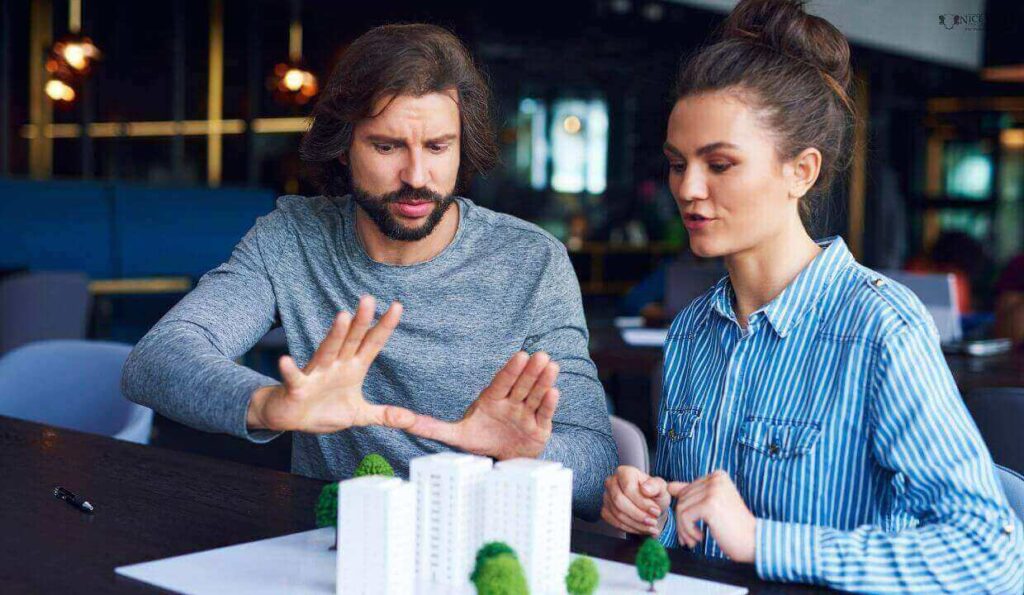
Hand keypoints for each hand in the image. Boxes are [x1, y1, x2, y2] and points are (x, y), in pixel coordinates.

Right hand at [247, 295, 415, 433]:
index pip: (372, 343)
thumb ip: (385, 415)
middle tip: (369, 299)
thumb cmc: (325, 409)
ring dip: (335, 335)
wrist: (292, 418)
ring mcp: (316, 374)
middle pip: (352, 340)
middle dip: (361, 321)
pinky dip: (289, 370)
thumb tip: (412, 421)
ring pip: (327, 351)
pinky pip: (294, 377)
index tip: (397, 306)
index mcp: (353, 368)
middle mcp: (336, 365)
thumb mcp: (359, 415)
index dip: (384, 326)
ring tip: (343, 316)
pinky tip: (285, 361)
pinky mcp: (297, 387)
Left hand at [401, 351, 559, 459]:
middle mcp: (511, 402)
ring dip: (543, 381)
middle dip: (531, 371)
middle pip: (521, 384)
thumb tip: (403, 421)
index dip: (511, 370)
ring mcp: (526, 414)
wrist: (502, 459)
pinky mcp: (539, 428)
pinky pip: (544, 414)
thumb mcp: (455, 435)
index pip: (502, 382)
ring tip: (551, 366)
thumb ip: (432, 427)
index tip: (520, 356)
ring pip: (535, 395)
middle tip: (540, 355)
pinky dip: (549, 404)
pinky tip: (555, 391)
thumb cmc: (480, 440)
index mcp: (492, 399)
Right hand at [600, 466, 670, 535]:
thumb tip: (645, 489)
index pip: (628, 488)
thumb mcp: (661, 488)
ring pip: (617, 514)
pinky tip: (641, 528)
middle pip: (619, 501)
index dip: (642, 502)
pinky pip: (615, 522)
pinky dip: (630, 528)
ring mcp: (607, 497)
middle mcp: (612, 482)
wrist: (651, 506)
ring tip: (650, 527)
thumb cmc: (655, 494)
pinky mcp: (605, 510)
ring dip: (636, 524)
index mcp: (625, 472)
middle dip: (638, 515)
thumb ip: (656, 486)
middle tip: (652, 521)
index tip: (655, 511)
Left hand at [667, 470, 756, 562]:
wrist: (754, 542)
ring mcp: (713, 490)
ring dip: (684, 529)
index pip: (686, 490)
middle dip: (682, 522)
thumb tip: (669, 485)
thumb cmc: (734, 526)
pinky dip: (687, 531)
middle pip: (682, 498)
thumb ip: (692, 493)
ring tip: (694, 540)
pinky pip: (684, 516)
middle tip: (690, 538)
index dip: (684, 511)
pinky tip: (699, 538)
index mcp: (717, 475)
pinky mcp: (709, 504)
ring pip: (680, 508)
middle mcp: (716, 478)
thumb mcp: (712, 505)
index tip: (689, 528)